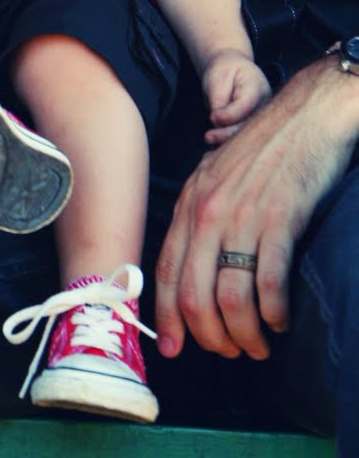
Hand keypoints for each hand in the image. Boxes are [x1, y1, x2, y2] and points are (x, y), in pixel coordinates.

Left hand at [156, 58, 358, 361]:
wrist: (303, 116)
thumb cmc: (262, 149)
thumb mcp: (216, 176)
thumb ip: (200, 214)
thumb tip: (191, 265)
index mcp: (189, 203)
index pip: (165, 272)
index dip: (167, 318)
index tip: (173, 350)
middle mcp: (208, 213)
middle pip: (195, 296)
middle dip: (210, 337)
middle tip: (230, 352)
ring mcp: (243, 218)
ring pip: (231, 299)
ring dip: (245, 335)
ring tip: (258, 344)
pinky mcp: (279, 222)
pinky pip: (270, 285)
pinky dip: (274, 314)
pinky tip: (281, 320)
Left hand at [203, 50, 271, 144]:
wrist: (233, 69)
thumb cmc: (225, 72)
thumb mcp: (218, 78)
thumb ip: (219, 100)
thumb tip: (218, 123)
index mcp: (257, 86)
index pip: (246, 105)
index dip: (229, 114)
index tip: (212, 117)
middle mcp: (264, 104)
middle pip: (250, 124)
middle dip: (228, 134)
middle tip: (208, 136)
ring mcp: (262, 117)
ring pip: (248, 135)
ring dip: (228, 141)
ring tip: (210, 141)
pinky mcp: (255, 127)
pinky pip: (244, 138)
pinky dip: (230, 145)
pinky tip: (216, 149)